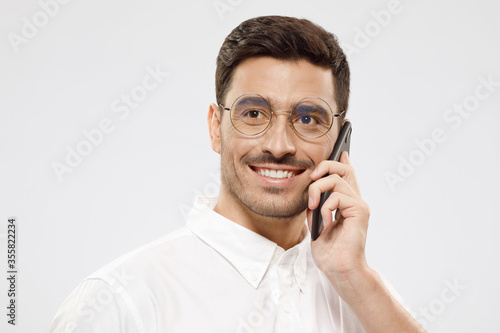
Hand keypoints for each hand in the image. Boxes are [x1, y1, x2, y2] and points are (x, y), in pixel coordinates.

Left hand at [307, 151, 370, 288]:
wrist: (339, 269)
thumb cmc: (330, 252)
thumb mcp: (317, 224)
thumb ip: (316, 206)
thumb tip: (311, 191)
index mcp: (346, 203)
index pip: (347, 175)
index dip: (342, 160)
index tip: (341, 150)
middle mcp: (355, 201)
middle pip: (344, 168)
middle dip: (325, 166)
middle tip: (312, 178)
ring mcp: (359, 205)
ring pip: (336, 179)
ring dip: (317, 191)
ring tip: (314, 208)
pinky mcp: (360, 211)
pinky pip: (337, 196)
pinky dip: (325, 208)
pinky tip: (327, 224)